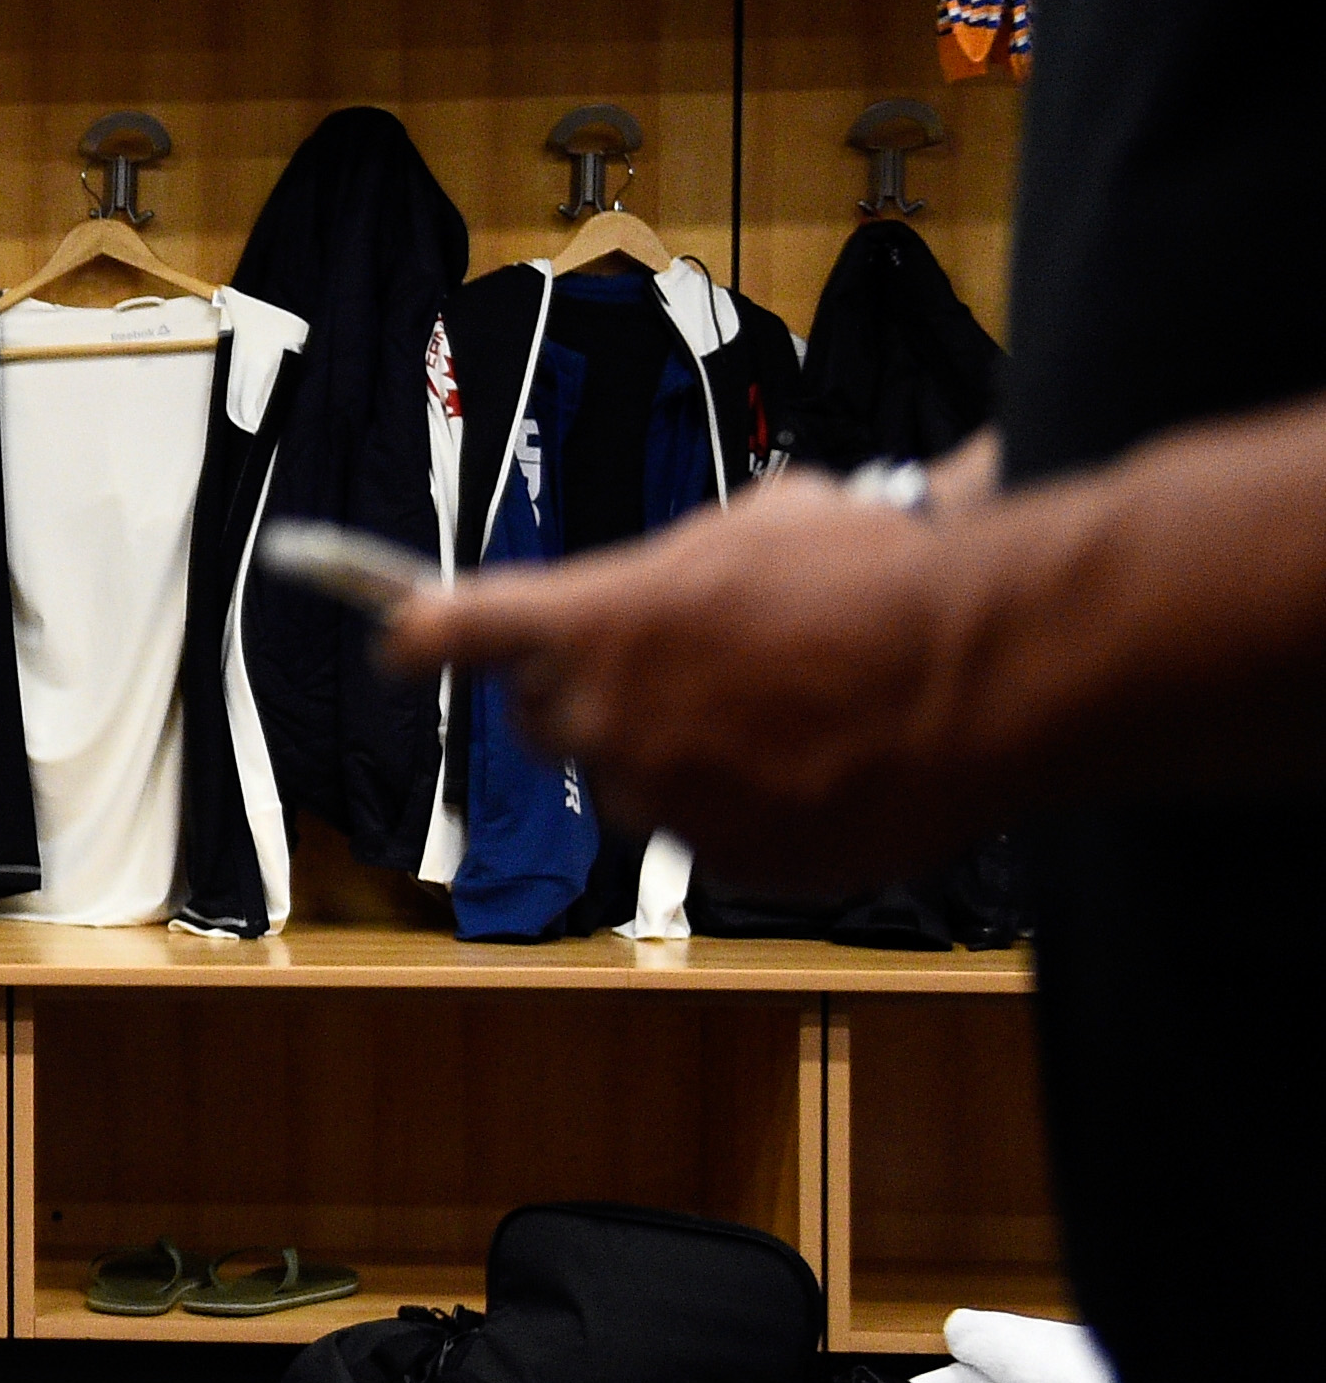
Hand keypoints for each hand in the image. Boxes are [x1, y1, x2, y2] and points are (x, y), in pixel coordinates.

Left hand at [379, 475, 998, 889]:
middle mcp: (606, 716)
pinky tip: (815, 766)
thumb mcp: (759, 523)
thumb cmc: (876, 572)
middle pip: (541, 718)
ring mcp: (661, 797)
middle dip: (580, 695)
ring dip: (666, 754)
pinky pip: (702, 833)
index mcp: (596, 619)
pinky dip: (739, 808)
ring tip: (774, 714)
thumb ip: (673, 566)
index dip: (422, 635)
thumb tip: (666, 586)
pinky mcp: (723, 860)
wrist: (984, 672)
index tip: (398, 640)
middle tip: (661, 669)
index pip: (458, 630)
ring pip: (625, 782)